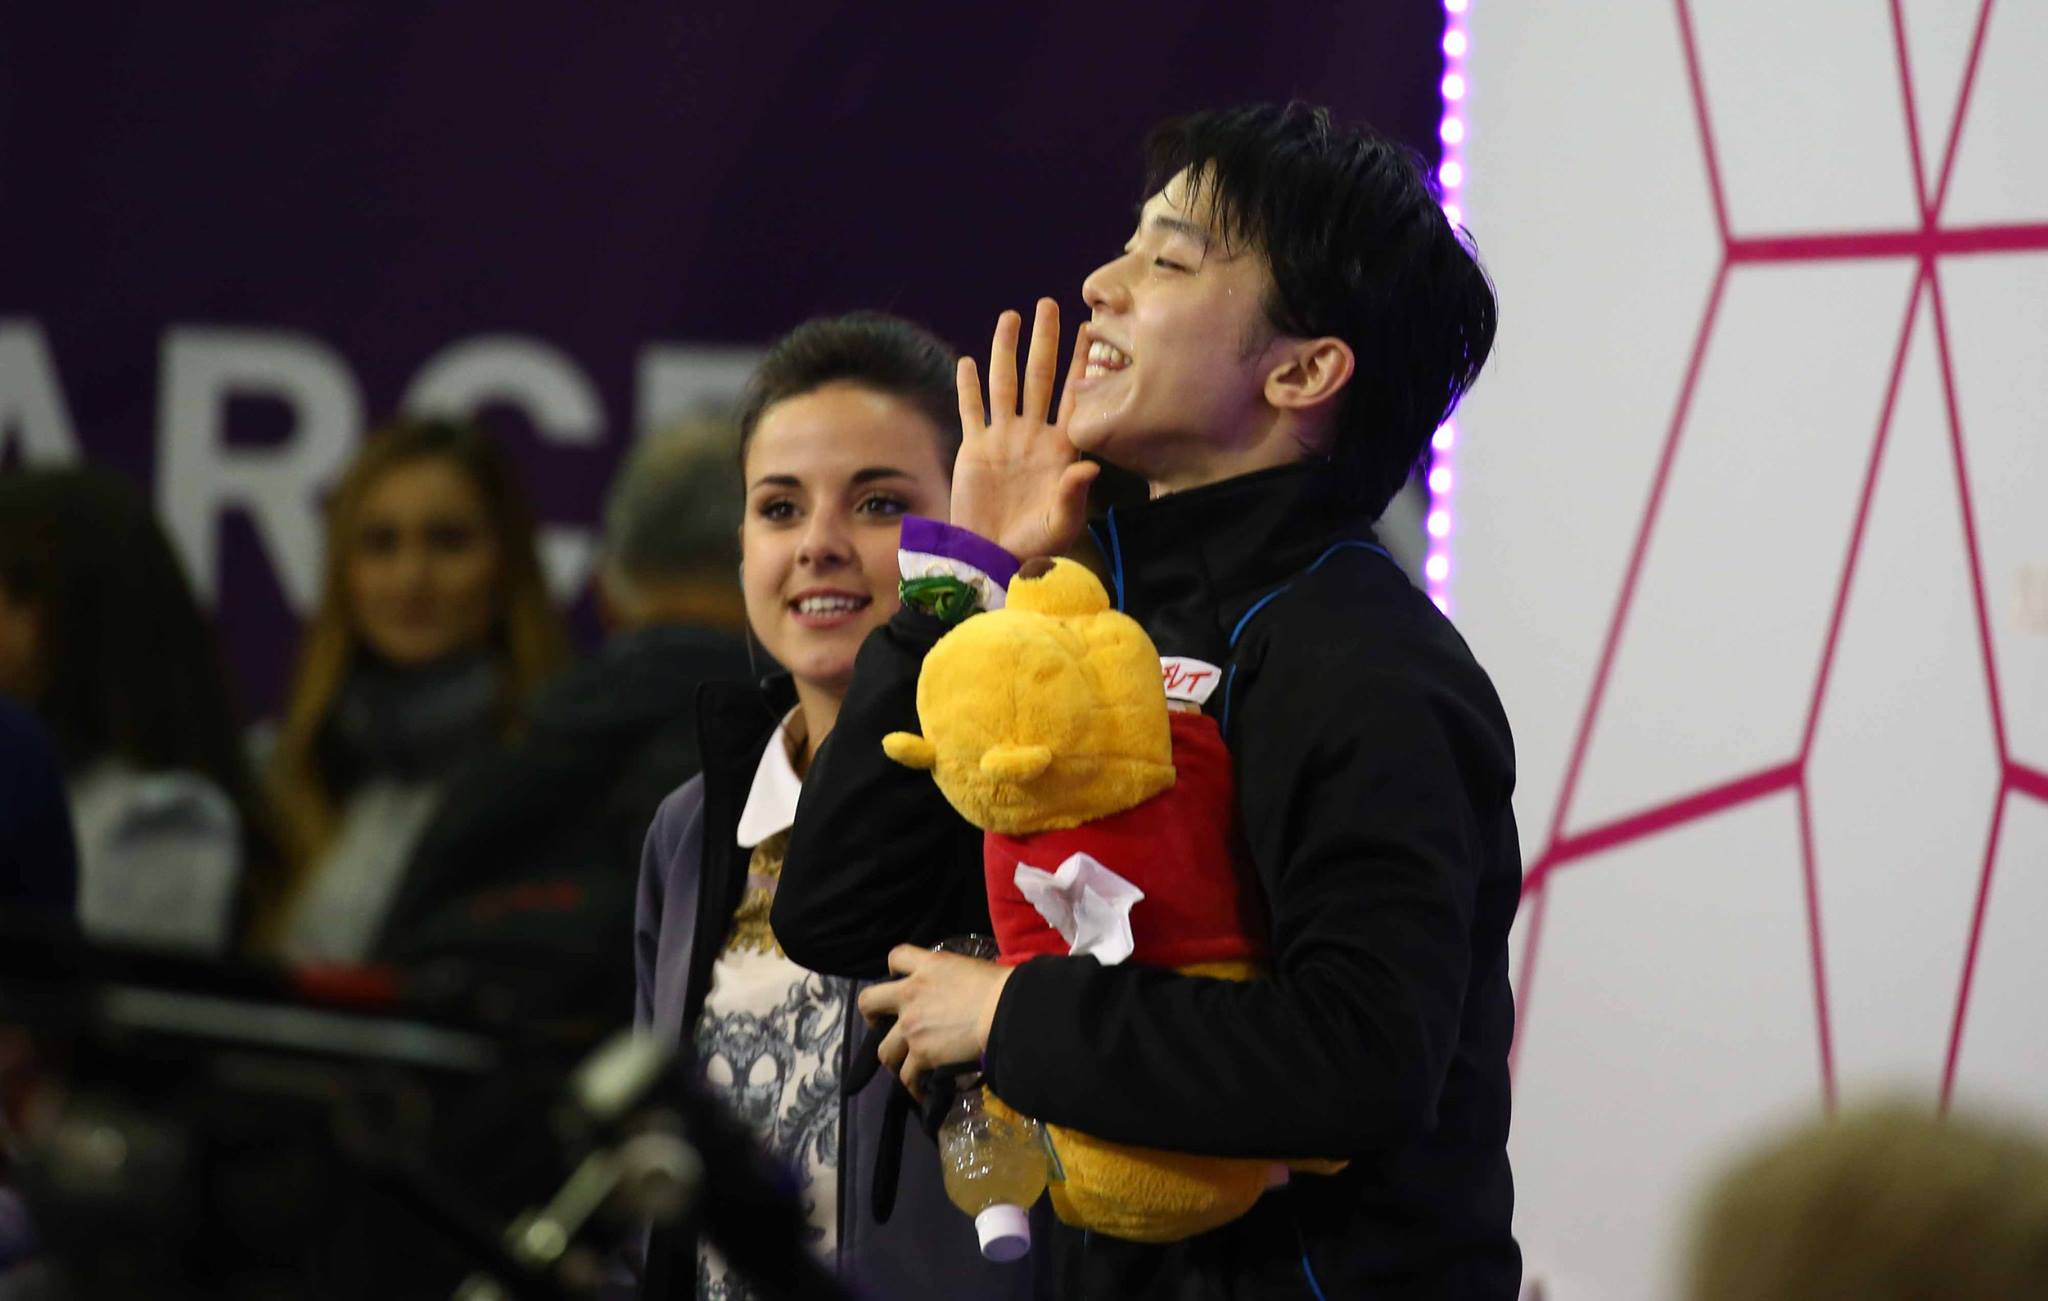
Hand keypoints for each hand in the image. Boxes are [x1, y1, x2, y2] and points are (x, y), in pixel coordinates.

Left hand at [857, 944, 1014, 1101]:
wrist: (1005, 1012)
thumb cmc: (1000, 987)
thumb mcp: (969, 969)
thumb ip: (951, 979)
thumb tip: (956, 994)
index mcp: (927, 966)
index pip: (897, 957)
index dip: (894, 970)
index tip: (901, 982)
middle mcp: (910, 994)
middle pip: (869, 1002)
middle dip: (870, 1016)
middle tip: (881, 1026)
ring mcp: (911, 1026)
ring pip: (884, 1050)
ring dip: (893, 1060)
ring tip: (904, 1067)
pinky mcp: (921, 1054)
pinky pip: (907, 1076)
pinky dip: (913, 1087)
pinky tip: (921, 1092)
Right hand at [952, 298, 1101, 558]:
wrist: (992, 557)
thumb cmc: (1034, 546)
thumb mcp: (1061, 524)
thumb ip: (1075, 494)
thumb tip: (1089, 466)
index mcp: (1059, 449)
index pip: (1073, 397)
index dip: (1080, 365)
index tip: (1089, 332)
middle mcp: (1032, 436)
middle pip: (1039, 378)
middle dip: (1044, 342)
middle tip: (1048, 306)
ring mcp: (1003, 439)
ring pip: (1005, 384)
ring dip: (1006, 351)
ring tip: (1009, 317)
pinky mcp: (974, 448)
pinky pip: (971, 410)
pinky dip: (968, 387)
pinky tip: (969, 361)